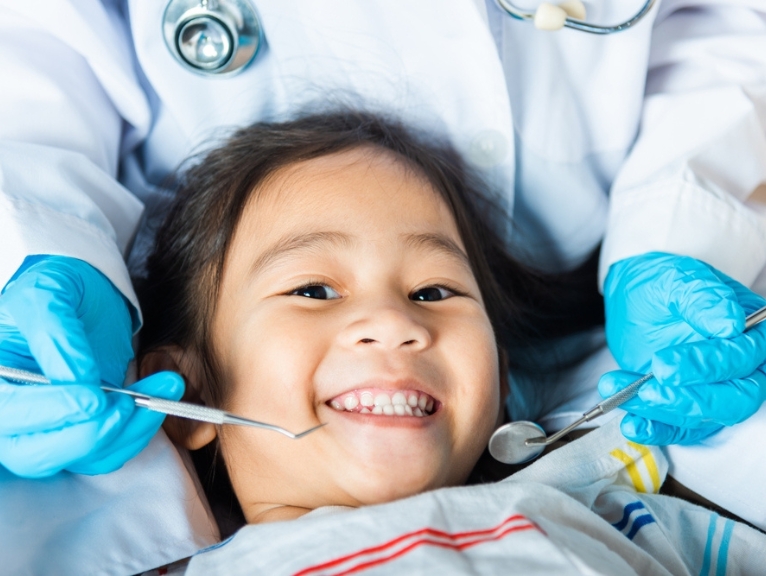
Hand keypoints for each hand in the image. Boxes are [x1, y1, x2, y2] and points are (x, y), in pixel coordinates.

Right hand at [0, 256, 181, 476]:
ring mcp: (47, 428)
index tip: (95, 398)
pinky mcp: (81, 432)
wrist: (87, 295)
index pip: (8, 414)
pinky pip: (107, 453)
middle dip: (91, 433)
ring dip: (128, 430)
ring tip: (165, 387)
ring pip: (79, 457)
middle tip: (130, 403)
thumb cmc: (59, 288)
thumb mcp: (50, 294)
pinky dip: (138, 432)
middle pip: (36, 454)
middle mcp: (11, 414)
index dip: (51, 411)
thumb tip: (79, 382)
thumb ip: (57, 336)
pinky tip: (159, 399)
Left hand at [602, 252, 765, 443]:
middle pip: (734, 399)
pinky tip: (631, 424)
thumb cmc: (664, 283)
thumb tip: (731, 323)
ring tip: (619, 393)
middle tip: (647, 388)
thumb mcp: (677, 279)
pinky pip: (681, 429)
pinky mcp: (689, 404)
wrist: (637, 295)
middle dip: (689, 399)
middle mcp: (742, 366)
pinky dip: (656, 431)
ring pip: (703, 416)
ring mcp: (716, 388)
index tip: (662, 364)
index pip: (741, 358)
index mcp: (751, 330)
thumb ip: (702, 298)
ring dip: (660, 411)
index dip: (705, 365)